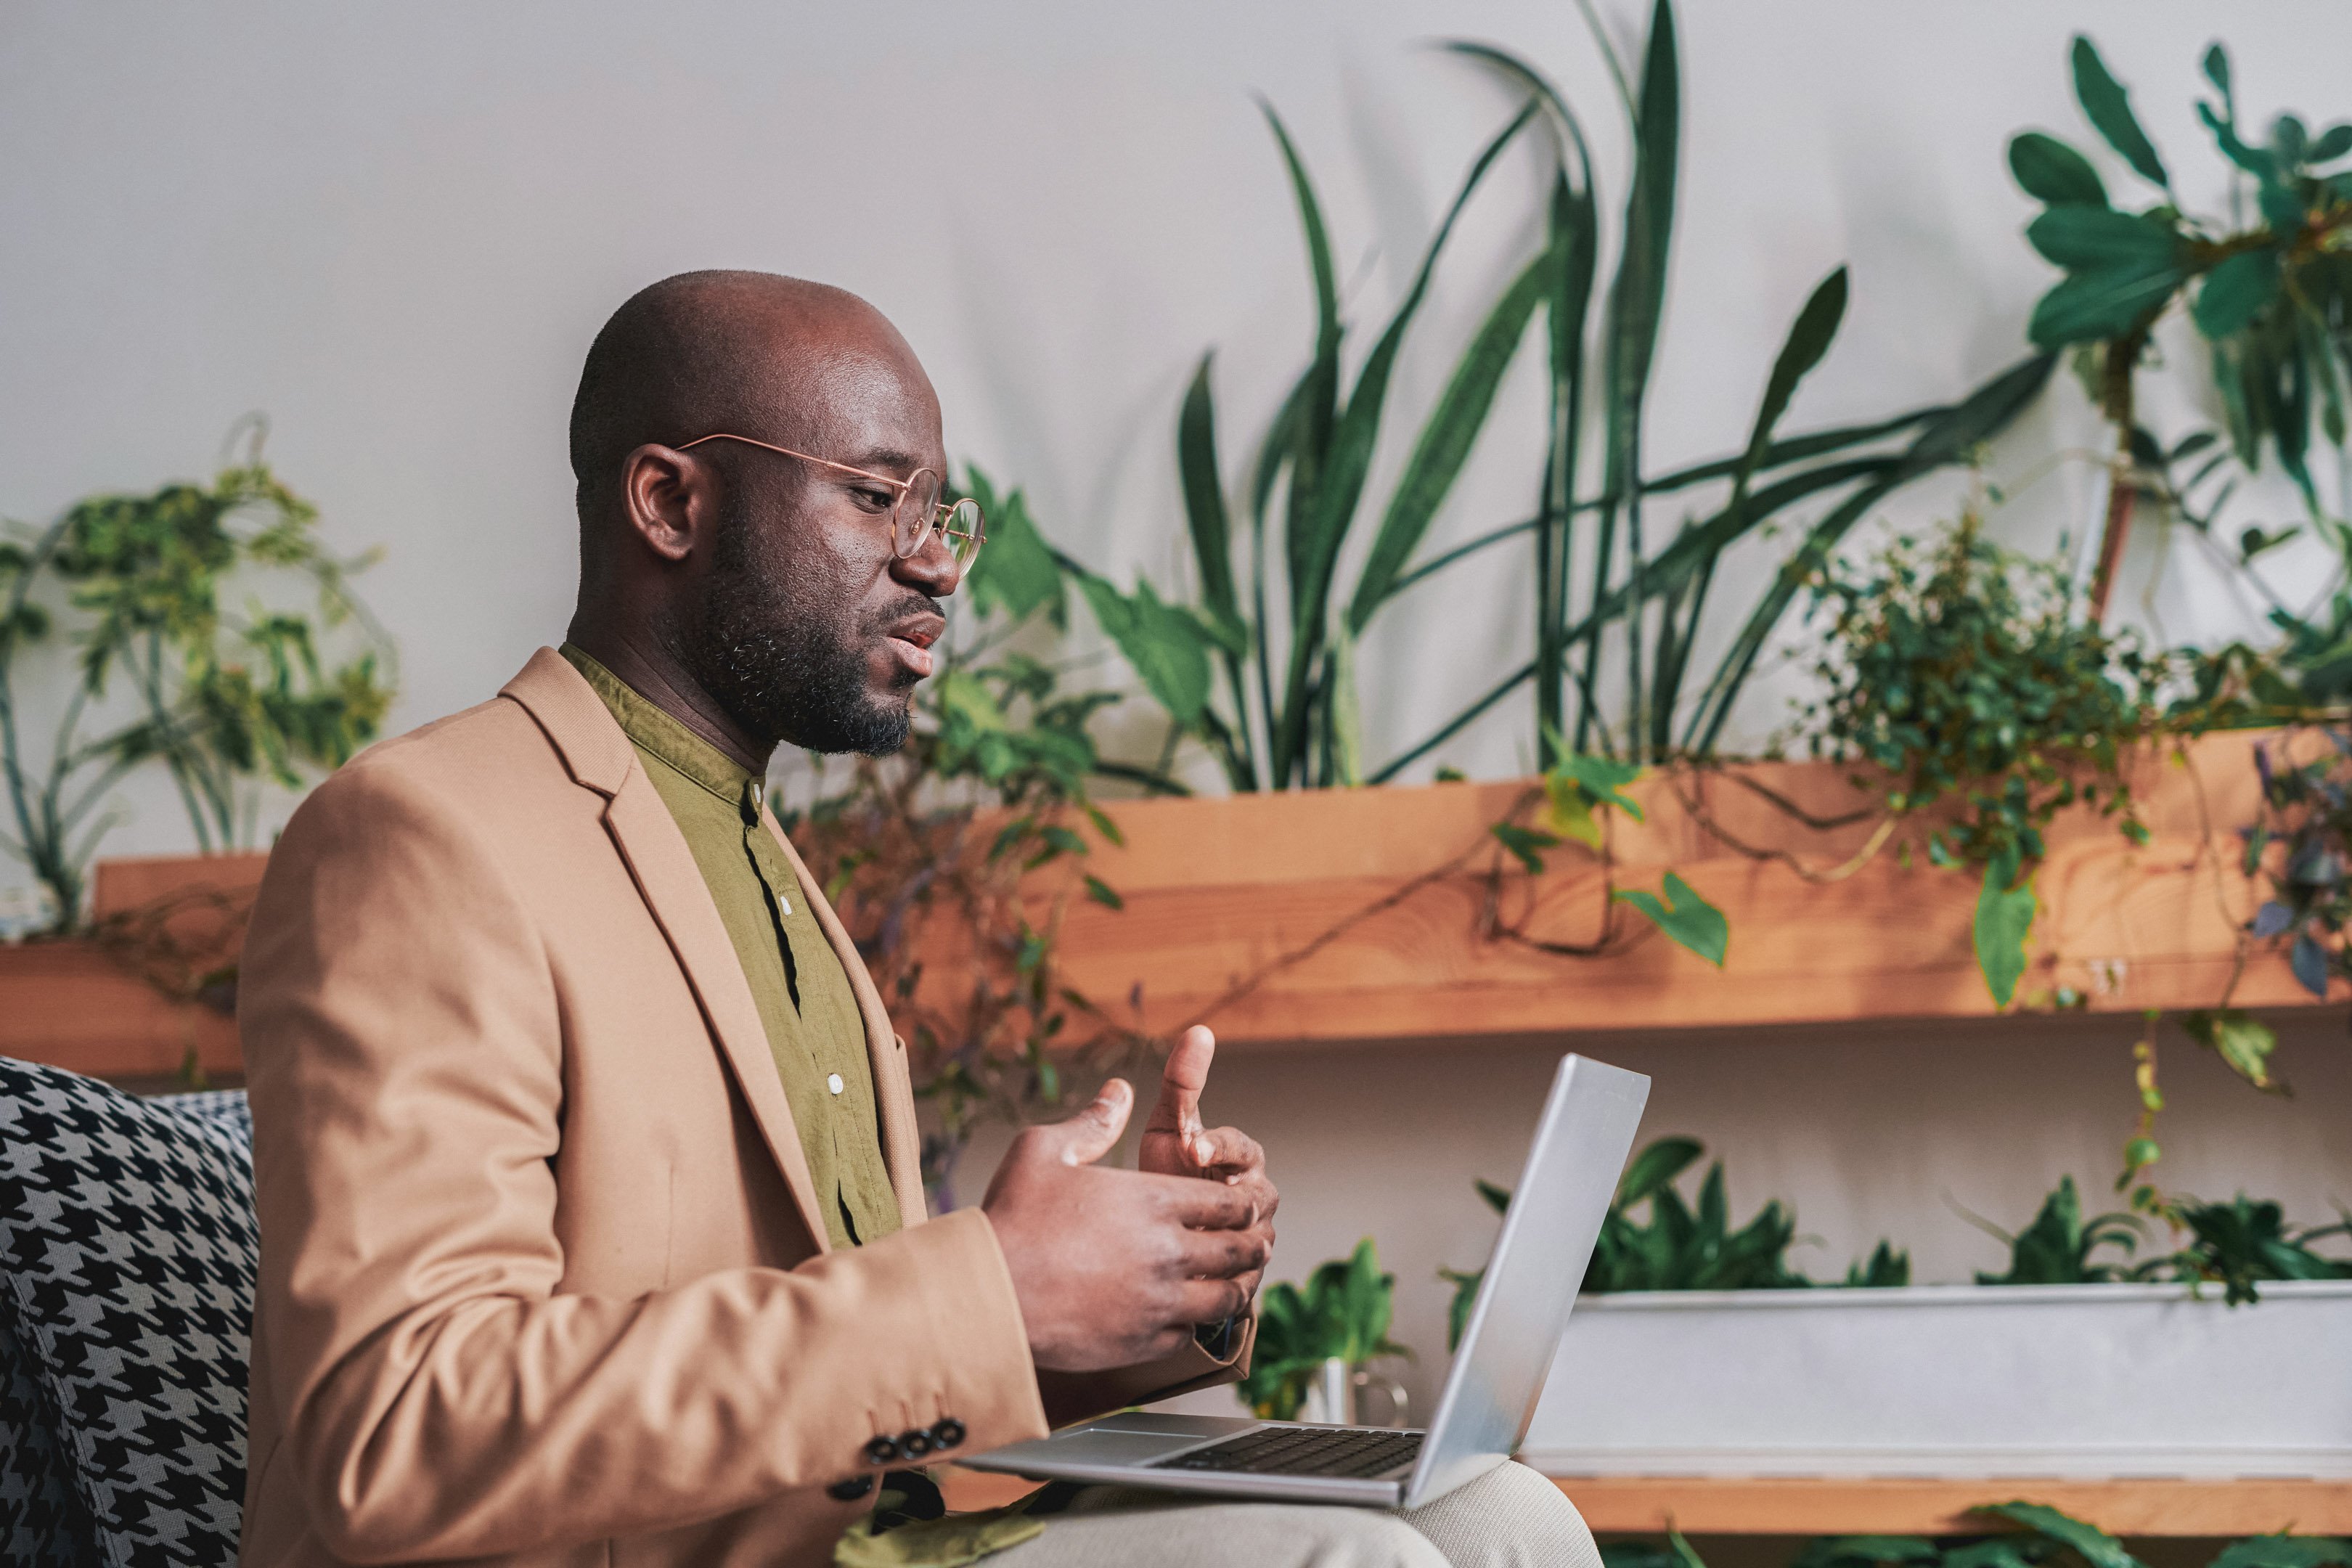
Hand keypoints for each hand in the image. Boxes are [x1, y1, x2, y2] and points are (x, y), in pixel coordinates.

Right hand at [981, 1077, 1267, 1372]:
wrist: (988, 1295)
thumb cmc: (1010, 1218)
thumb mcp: (1044, 1150)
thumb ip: (1092, 1122)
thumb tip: (1120, 1090)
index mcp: (1154, 1201)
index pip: (1229, 1203)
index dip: (1243, 1203)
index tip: (1244, 1205)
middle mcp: (1168, 1251)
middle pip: (1238, 1250)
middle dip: (1251, 1242)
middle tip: (1255, 1242)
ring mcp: (1159, 1301)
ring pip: (1225, 1298)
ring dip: (1234, 1286)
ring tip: (1234, 1281)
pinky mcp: (1142, 1342)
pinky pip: (1190, 1334)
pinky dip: (1195, 1324)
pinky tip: (1187, 1316)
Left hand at [1138, 1026, 1276, 1311]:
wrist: (1165, 1235)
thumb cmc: (1170, 1169)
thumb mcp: (1171, 1126)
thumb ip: (1183, 1083)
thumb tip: (1199, 1029)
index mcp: (1243, 1157)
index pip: (1242, 1147)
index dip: (1218, 1145)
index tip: (1191, 1145)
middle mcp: (1258, 1198)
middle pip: (1253, 1201)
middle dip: (1220, 1203)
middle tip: (1187, 1204)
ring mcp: (1258, 1241)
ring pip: (1251, 1245)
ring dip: (1218, 1247)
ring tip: (1184, 1247)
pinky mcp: (1246, 1281)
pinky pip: (1239, 1285)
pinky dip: (1215, 1284)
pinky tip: (1186, 1282)